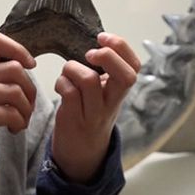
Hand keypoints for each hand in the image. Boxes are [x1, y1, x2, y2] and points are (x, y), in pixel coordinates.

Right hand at [0, 31, 37, 144]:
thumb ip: (0, 72)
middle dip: (30, 89)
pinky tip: (14, 128)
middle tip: (28, 105)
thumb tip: (29, 62)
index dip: (17, 49)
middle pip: (14, 69)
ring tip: (22, 119)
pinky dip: (19, 122)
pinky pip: (9, 112)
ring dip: (26, 109)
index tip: (30, 65)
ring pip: (15, 91)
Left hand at [51, 32, 140, 183]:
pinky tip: (60, 86)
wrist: (81, 156)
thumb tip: (95, 44)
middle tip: (89, 54)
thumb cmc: (89, 116)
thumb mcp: (104, 96)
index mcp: (119, 93)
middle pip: (124, 76)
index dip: (122, 48)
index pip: (134, 68)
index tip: (103, 38)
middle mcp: (111, 104)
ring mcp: (93, 114)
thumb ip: (104, 74)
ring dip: (73, 68)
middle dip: (107, 56)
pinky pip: (68, 93)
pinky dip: (61, 82)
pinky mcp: (73, 121)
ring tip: (68, 73)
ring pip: (89, 81)